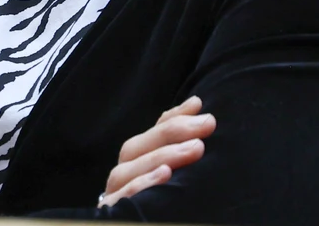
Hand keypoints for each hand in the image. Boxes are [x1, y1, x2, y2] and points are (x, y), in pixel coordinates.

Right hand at [98, 96, 215, 207]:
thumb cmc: (177, 218)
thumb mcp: (184, 182)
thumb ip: (185, 151)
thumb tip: (198, 109)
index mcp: (135, 172)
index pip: (149, 139)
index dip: (172, 118)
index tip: (198, 105)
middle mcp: (120, 183)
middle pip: (134, 150)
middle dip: (171, 132)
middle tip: (208, 123)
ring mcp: (113, 200)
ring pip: (125, 171)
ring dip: (161, 156)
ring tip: (196, 148)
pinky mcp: (111, 216)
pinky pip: (121, 198)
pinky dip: (143, 184)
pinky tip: (165, 174)